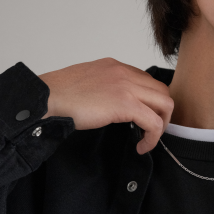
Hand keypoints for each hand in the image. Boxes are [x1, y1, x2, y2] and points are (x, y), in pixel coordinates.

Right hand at [38, 57, 173, 154]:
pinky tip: (141, 146)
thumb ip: (107, 87)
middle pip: (162, 91)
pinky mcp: (124, 103)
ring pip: (165, 104)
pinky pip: (153, 122)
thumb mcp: (90, 81)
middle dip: (162, 113)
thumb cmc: (60, 94)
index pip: (148, 82)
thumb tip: (115, 103)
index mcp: (116, 67)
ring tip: (148, 139)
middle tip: (150, 130)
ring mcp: (127, 86)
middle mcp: (125, 72)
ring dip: (161, 125)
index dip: (151, 102)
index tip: (144, 118)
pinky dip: (152, 137)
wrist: (47, 97)